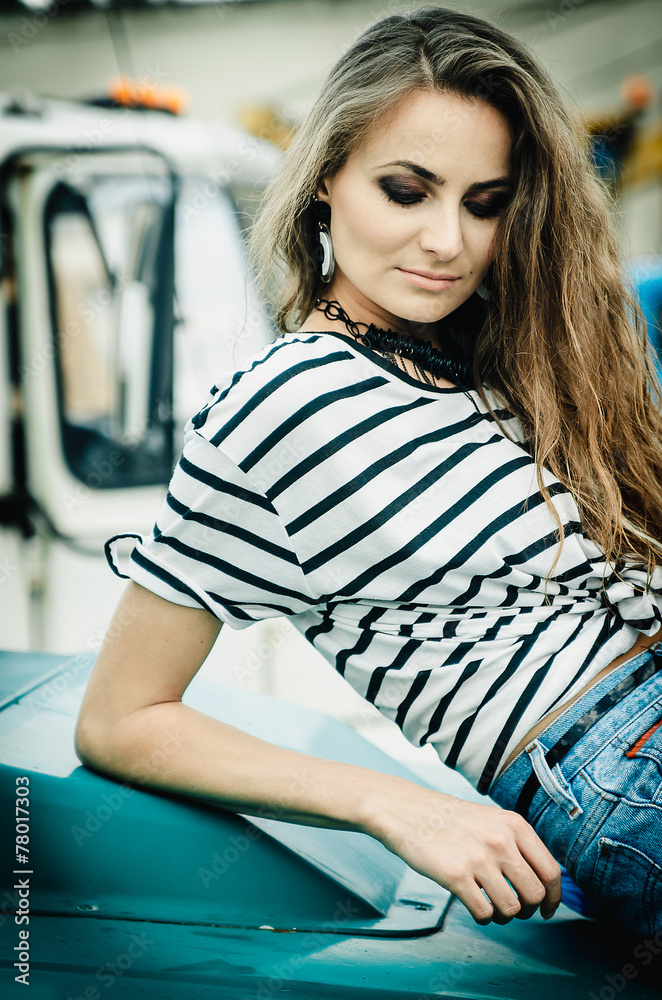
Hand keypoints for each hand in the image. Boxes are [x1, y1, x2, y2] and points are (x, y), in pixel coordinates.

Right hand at [363, 781, 561, 924]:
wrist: (408, 811)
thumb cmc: (450, 819)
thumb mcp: (492, 820)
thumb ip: (517, 844)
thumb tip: (542, 881)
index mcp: (514, 825)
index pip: (550, 871)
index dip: (553, 897)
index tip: (547, 909)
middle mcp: (500, 841)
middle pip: (534, 895)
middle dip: (527, 909)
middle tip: (514, 908)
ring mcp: (478, 858)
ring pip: (511, 909)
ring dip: (503, 916)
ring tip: (491, 907)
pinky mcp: (456, 876)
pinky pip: (484, 914)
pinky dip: (483, 917)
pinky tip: (474, 905)